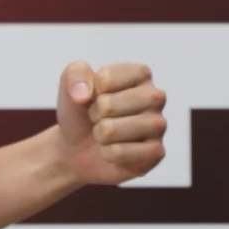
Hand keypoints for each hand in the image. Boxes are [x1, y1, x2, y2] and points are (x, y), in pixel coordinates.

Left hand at [55, 62, 166, 185]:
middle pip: (108, 105)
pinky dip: (107, 154)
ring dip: (100, 135)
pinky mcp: (156, 152)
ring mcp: (159, 125)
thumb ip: (74, 75)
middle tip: (100, 118)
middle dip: (94, 115)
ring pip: (112, 130)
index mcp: (140, 74)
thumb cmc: (81, 114)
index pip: (106, 79)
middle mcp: (155, 97)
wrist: (78, 150)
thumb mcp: (70, 86)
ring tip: (106, 134)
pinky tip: (114, 151)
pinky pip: (120, 153)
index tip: (96, 97)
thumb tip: (84, 94)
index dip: (91, 92)